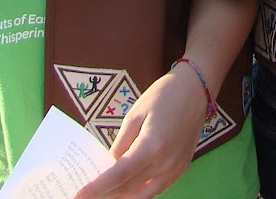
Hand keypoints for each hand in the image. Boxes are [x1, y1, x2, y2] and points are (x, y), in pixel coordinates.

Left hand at [75, 66, 205, 197]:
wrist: (196, 89)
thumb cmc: (164, 95)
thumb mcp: (135, 114)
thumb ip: (121, 143)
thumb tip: (111, 164)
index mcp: (151, 147)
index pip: (118, 175)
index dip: (97, 188)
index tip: (79, 195)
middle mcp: (164, 163)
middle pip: (128, 188)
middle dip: (105, 194)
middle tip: (86, 195)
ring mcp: (175, 169)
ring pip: (143, 194)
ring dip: (121, 196)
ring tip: (104, 194)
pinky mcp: (181, 168)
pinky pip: (157, 188)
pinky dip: (140, 193)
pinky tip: (127, 190)